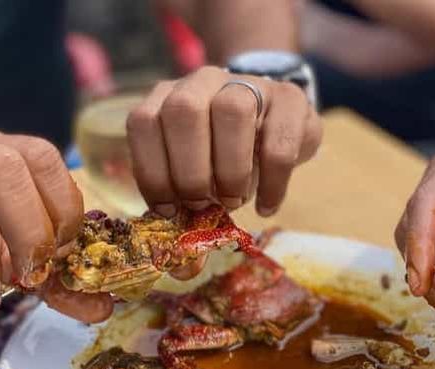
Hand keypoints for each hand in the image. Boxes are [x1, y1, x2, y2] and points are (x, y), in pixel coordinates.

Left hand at [127, 66, 321, 217]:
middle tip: (201, 204)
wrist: (276, 121)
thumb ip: (179, 184)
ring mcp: (248, 83)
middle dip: (190, 170)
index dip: (151, 170)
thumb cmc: (225, 152)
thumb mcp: (196, 165)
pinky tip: (265, 207)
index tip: (167, 208)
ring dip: (230, 170)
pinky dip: (271, 183)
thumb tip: (172, 219)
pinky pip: (279, 140)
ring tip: (233, 201)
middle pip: (184, 110)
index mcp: (169, 96)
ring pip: (233, 111)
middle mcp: (203, 81)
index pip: (144, 122)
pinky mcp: (290, 98)